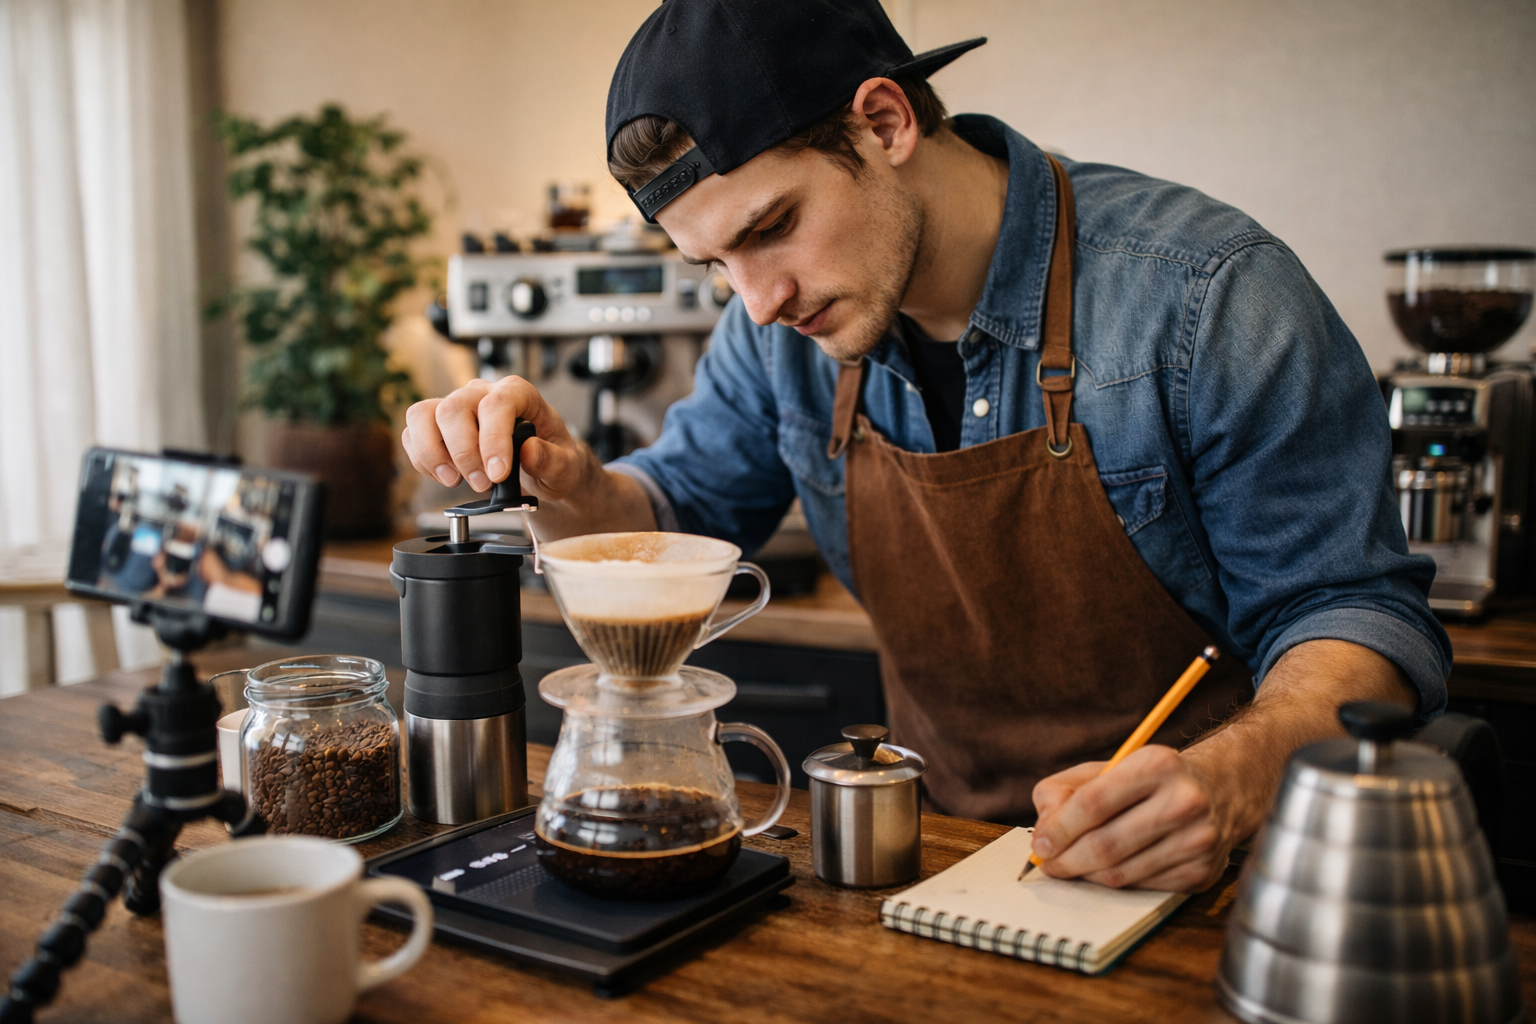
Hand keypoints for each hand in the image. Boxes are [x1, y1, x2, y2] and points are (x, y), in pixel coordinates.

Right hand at [402, 376, 588, 497]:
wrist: (542, 469)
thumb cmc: (554, 460)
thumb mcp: (567, 466)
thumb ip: (553, 460)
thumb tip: (529, 451)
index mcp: (519, 393)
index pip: (498, 403)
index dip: (494, 439)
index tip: (498, 473)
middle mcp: (482, 393)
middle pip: (454, 409)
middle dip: (464, 453)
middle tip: (483, 485)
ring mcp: (457, 406)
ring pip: (424, 415)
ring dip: (434, 454)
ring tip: (455, 481)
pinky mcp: (436, 425)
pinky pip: (413, 433)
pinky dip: (422, 459)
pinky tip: (446, 476)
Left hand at [1029, 745, 1232, 892]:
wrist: (1221, 789)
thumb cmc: (1152, 779)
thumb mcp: (1108, 767)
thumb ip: (1065, 789)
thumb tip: (1044, 830)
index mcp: (1158, 765)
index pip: (1094, 803)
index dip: (1059, 828)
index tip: (1039, 844)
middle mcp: (1184, 802)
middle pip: (1106, 845)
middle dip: (1067, 860)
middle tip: (1048, 864)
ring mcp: (1197, 841)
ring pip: (1121, 874)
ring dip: (1087, 875)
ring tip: (1073, 866)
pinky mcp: (1202, 872)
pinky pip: (1141, 888)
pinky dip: (1116, 883)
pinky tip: (1109, 869)